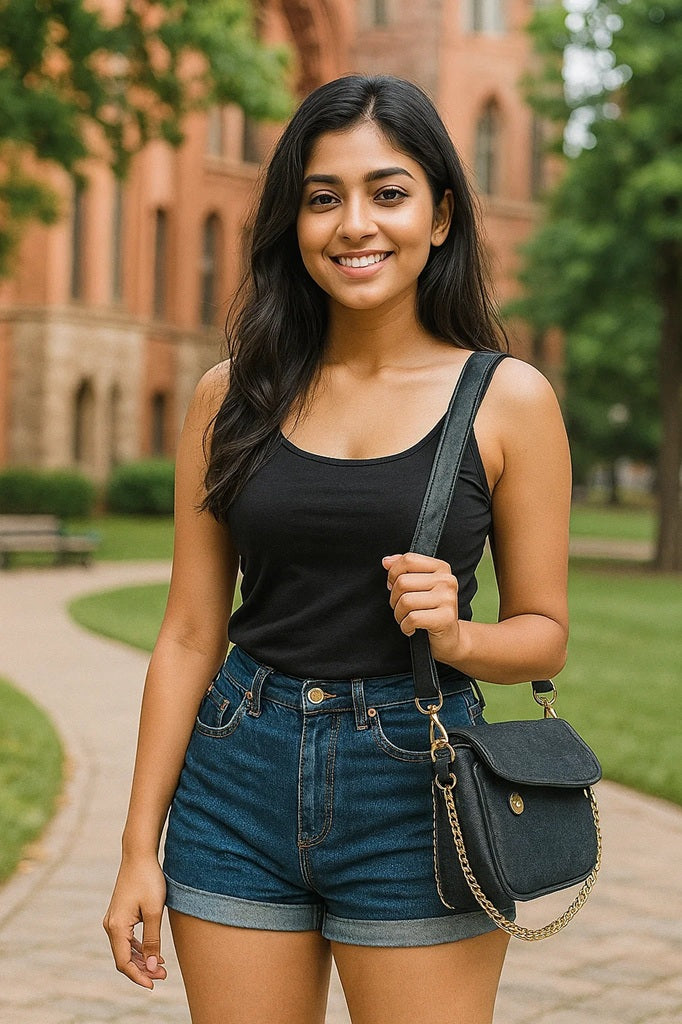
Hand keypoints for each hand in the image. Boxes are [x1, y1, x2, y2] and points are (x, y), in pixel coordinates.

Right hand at [103, 854, 167, 989]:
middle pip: (124, 958)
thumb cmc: (148, 880)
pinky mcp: (119, 915)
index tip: (154, 984)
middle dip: (143, 970)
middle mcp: (110, 925)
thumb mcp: (155, 911)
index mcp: (116, 927)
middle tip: (164, 975)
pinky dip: (138, 949)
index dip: (138, 976)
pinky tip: (153, 953)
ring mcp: (113, 920)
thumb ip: (152, 941)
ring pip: (125, 950)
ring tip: (161, 967)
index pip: (123, 962)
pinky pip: (126, 939)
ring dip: (141, 960)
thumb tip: (153, 967)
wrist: (139, 855)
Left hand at [382, 552, 462, 664]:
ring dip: (399, 615)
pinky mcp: (446, 618)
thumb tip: (386, 561)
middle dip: (394, 598)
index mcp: (441, 568)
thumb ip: (403, 569)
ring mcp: (448, 599)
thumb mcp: (419, 586)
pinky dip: (405, 627)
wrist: (449, 638)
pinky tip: (412, 629)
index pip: (408, 560)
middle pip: (403, 582)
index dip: (393, 574)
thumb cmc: (430, 610)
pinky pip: (412, 618)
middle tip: (401, 608)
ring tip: (406, 619)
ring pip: (405, 601)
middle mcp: (447, 580)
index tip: (394, 586)